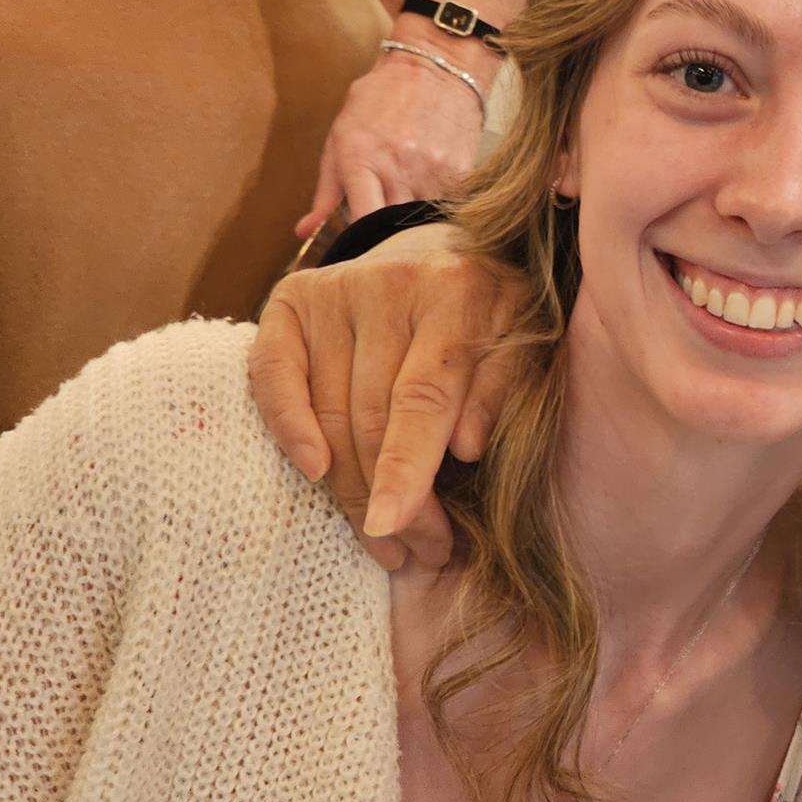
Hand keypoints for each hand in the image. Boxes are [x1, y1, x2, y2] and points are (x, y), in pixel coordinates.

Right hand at [249, 223, 529, 570]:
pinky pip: (272, 375)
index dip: (405, 466)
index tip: (394, 525)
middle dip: (388, 497)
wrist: (449, 249)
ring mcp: (335, 289)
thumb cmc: (496, 312)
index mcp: (457, 291)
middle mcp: (388, 285)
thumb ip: (506, 387)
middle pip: (370, 416)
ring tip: (385, 541)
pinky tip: (313, 472)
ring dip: (349, 488)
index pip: (422, 396)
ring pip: (328, 412)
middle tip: (418, 552)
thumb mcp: (528, 339)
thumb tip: (465, 447)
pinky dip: (285, 426)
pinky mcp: (294, 300)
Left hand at [300, 49, 485, 234]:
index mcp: (362, 160)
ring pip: (423, 222)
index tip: (357, 251)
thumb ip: (326, 190)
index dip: (360, 243)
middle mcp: (399, 168)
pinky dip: (439, 211)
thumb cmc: (380, 100)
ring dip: (414, 225)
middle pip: (393, 228)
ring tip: (407, 215)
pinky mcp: (462, 171)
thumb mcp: (341, 136)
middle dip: (386, 237)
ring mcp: (434, 171)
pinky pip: (450, 208)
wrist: (436, 67)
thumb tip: (304, 233)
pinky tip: (431, 199)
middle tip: (381, 240)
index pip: (362, 221)